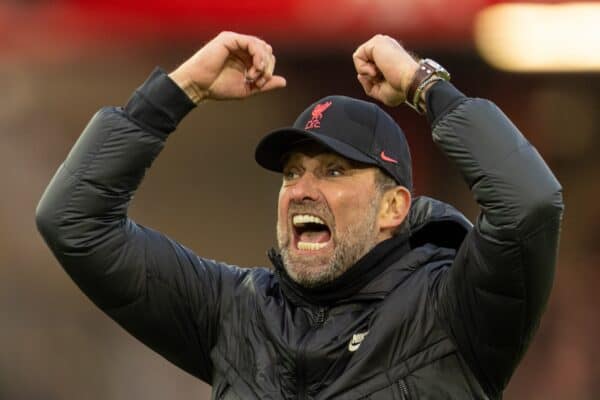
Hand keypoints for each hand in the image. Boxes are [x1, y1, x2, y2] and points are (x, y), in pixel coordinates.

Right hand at [169, 32, 285, 101]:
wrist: (199, 87)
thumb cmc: (217, 88)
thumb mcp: (247, 88)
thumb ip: (265, 84)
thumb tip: (284, 82)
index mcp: (245, 58)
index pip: (267, 58)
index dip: (269, 71)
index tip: (260, 84)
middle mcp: (241, 47)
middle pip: (267, 50)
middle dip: (268, 67)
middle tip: (259, 81)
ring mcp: (235, 41)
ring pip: (262, 46)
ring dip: (263, 63)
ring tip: (254, 76)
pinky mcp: (229, 39)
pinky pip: (252, 42)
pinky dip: (257, 56)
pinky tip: (253, 69)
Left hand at [352, 35, 418, 106]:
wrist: (409, 82)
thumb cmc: (400, 89)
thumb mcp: (381, 92)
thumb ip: (368, 85)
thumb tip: (359, 75)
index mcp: (388, 54)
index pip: (369, 66)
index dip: (372, 79)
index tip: (385, 82)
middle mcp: (385, 46)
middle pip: (363, 62)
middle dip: (369, 76)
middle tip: (383, 78)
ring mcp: (381, 42)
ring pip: (359, 59)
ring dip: (366, 72)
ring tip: (380, 73)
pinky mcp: (376, 42)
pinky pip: (357, 56)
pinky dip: (363, 68)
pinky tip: (376, 71)